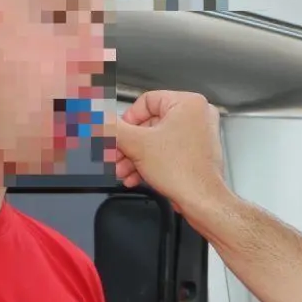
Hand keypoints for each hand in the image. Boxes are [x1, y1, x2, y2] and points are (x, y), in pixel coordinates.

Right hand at [106, 91, 227, 212]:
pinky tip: (134, 176)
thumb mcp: (137, 145)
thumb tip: (98, 118)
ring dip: (134, 157)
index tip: (117, 132)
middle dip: (128, 145)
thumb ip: (114, 129)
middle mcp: (196, 116)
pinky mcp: (195, 154)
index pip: (146, 101)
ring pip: (156, 141)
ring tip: (121, 170)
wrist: (202, 201)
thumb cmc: (184, 172)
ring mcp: (197, 136)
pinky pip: (166, 152)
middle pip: (149, 124)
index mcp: (187, 103)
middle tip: (114, 154)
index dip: (127, 119)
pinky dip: (149, 163)